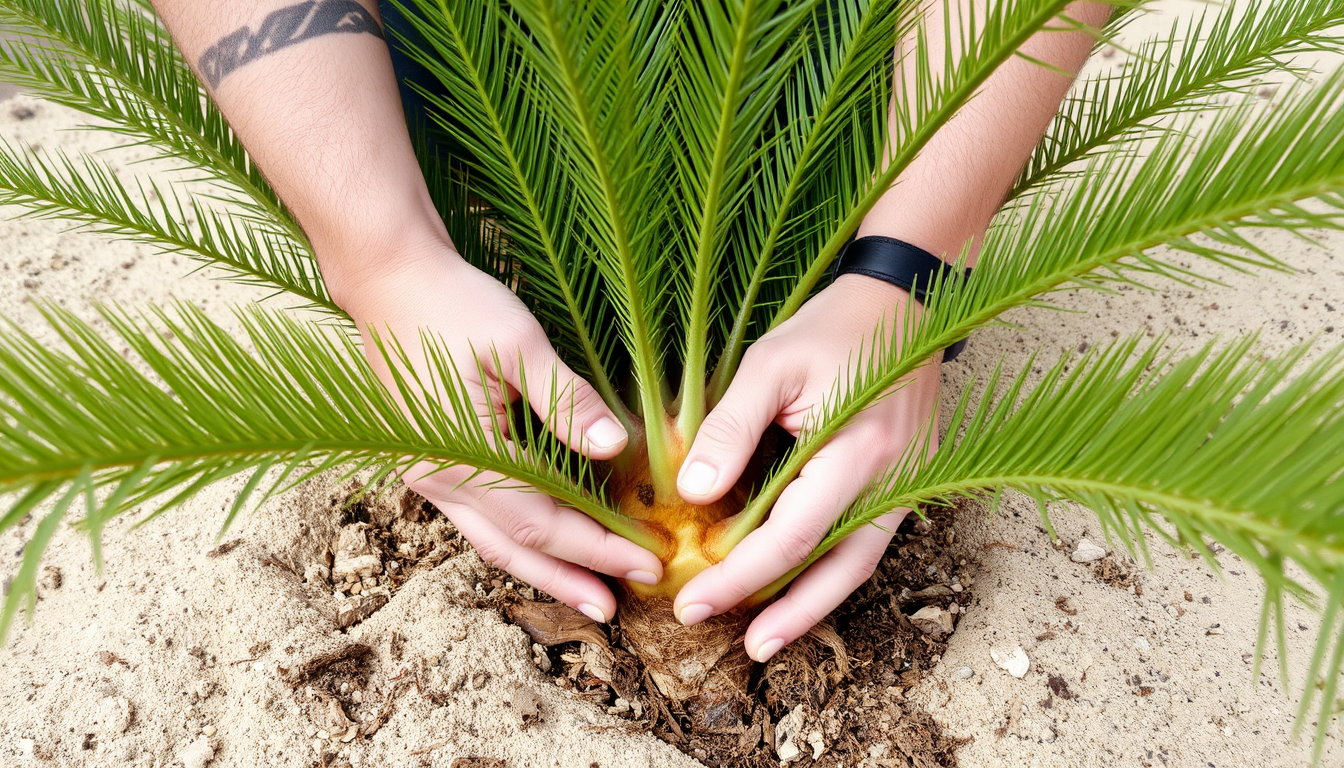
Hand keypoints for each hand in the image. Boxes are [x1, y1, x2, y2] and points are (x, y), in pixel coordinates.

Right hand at [337, 240, 663, 622]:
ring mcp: (430, 471)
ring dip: (543, 567)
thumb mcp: (520, 343)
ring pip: (492, 539)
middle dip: (570, 579)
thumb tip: (615, 449)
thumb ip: (567, 400)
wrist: (387, 277)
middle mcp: (440, 476)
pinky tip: (546, 543)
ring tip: (588, 592)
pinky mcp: (430, 458)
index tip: (649, 562)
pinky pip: (478, 516)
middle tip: (618, 609)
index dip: (599, 547)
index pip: (545, 520)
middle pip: (515, 548)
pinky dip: (518, 537)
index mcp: (464, 454)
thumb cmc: (453, 302)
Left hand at [673, 274, 939, 659]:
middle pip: (839, 570)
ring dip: (814, 606)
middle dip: (786, 614)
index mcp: (858, 451)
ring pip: (859, 564)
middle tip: (740, 648)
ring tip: (768, 639)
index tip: (689, 601)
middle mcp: (893, 481)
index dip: (738, 577)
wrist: (904, 302)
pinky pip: (866, 540)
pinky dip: (830, 570)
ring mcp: (907, 486)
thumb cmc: (832, 326)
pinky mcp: (905, 483)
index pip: (790, 537)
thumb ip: (730, 428)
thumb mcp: (769, 363)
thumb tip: (692, 495)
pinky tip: (797, 588)